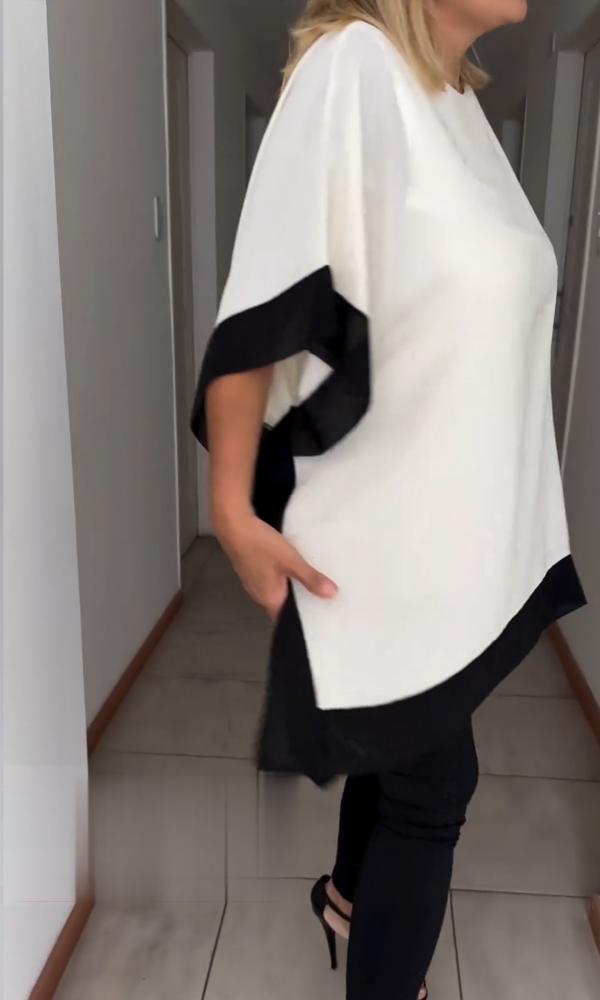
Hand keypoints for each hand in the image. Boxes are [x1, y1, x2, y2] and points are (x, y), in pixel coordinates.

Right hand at [216, 512, 337, 620]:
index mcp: (270, 599)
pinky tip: (290, 565)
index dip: (302, 619)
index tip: (321, 615)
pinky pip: (270, 579)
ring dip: (291, 587)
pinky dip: (282, 576)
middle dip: (300, 601)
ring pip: (277, 590)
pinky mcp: (251, 569)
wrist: (233, 525)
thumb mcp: (291, 561)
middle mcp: (259, 595)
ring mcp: (253, 582)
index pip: (287, 620)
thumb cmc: (260, 545)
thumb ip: (311, 579)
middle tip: (322, 596)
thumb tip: (332, 595)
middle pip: (283, 605)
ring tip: (311, 580)